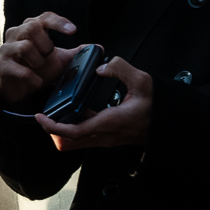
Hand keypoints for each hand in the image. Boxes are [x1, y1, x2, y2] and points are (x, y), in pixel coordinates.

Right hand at [0, 12, 77, 104]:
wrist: (17, 86)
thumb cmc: (36, 67)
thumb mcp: (58, 60)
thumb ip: (75, 53)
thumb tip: (98, 48)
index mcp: (31, 28)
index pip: (44, 17)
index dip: (59, 22)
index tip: (73, 31)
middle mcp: (16, 34)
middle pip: (32, 27)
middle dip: (46, 44)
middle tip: (48, 55)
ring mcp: (7, 49)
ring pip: (25, 47)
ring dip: (38, 61)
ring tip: (39, 68)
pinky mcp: (1, 66)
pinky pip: (17, 68)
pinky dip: (31, 77)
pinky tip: (36, 81)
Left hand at [34, 57, 151, 150]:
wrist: (169, 121)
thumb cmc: (157, 104)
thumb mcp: (143, 81)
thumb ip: (121, 69)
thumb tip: (101, 68)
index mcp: (110, 123)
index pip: (74, 132)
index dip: (53, 126)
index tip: (40, 117)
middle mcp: (105, 136)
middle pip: (69, 141)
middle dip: (53, 128)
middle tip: (45, 112)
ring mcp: (106, 140)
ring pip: (76, 141)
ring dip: (63, 128)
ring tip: (57, 109)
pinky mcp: (108, 138)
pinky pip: (85, 136)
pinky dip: (74, 126)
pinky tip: (75, 108)